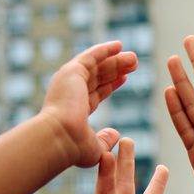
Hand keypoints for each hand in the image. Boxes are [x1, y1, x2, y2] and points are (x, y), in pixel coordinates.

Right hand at [41, 40, 140, 166]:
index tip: (124, 78)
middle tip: (133, 63)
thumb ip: (105, 139)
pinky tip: (119, 46)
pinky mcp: (72, 71)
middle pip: (98, 77)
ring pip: (96, 65)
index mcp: (74, 109)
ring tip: (134, 57)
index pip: (95, 93)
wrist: (59, 137)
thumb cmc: (73, 148)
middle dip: (116, 69)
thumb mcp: (95, 147)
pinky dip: (104, 50)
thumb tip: (116, 134)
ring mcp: (69, 81)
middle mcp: (70, 92)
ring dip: (115, 60)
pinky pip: (91, 56)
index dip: (111, 85)